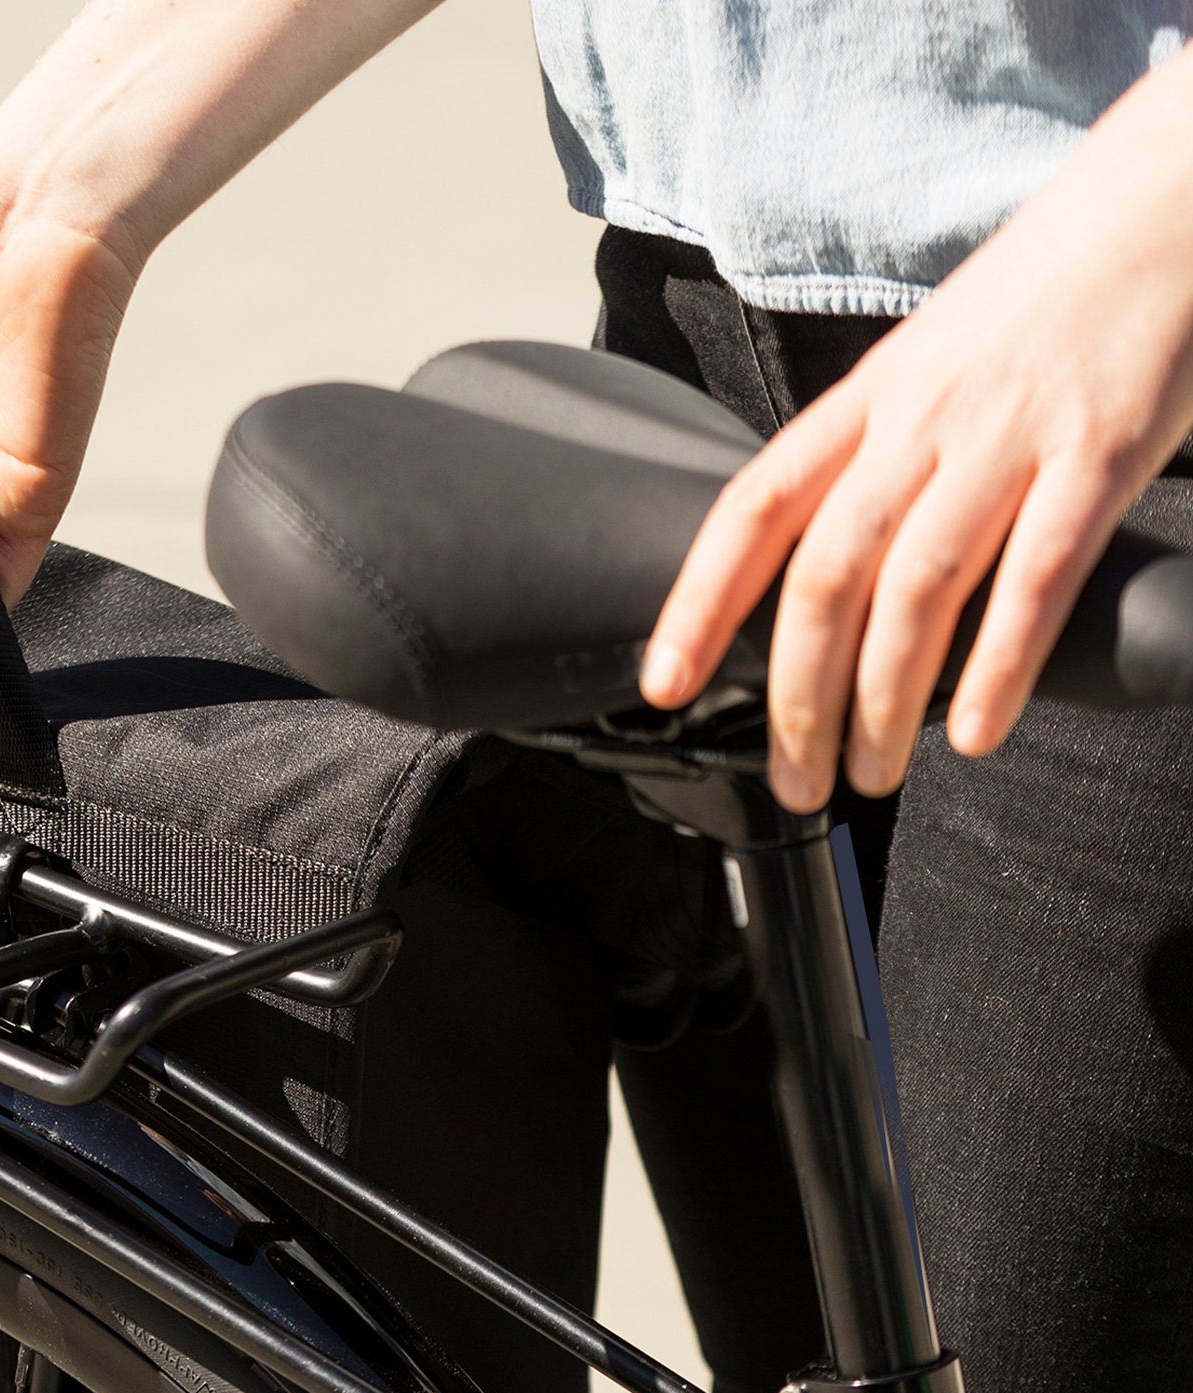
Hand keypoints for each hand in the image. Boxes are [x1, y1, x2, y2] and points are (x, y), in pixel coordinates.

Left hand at [639, 52, 1192, 810]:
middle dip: (797, 699)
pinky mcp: (1099, 453)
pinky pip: (1036, 578)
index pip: (751, 510)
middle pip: (825, 578)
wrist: (1165, 197)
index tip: (665, 685)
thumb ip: (874, 458)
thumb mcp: (926, 363)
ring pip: (914, 592)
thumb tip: (823, 574)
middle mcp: (921, 421)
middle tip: (796, 780)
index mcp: (868, 400)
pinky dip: (999, 667)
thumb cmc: (1042, 298)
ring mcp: (1008, 437)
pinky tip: (974, 733)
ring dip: (884, 704)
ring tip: (872, 773)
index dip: (699, 605)